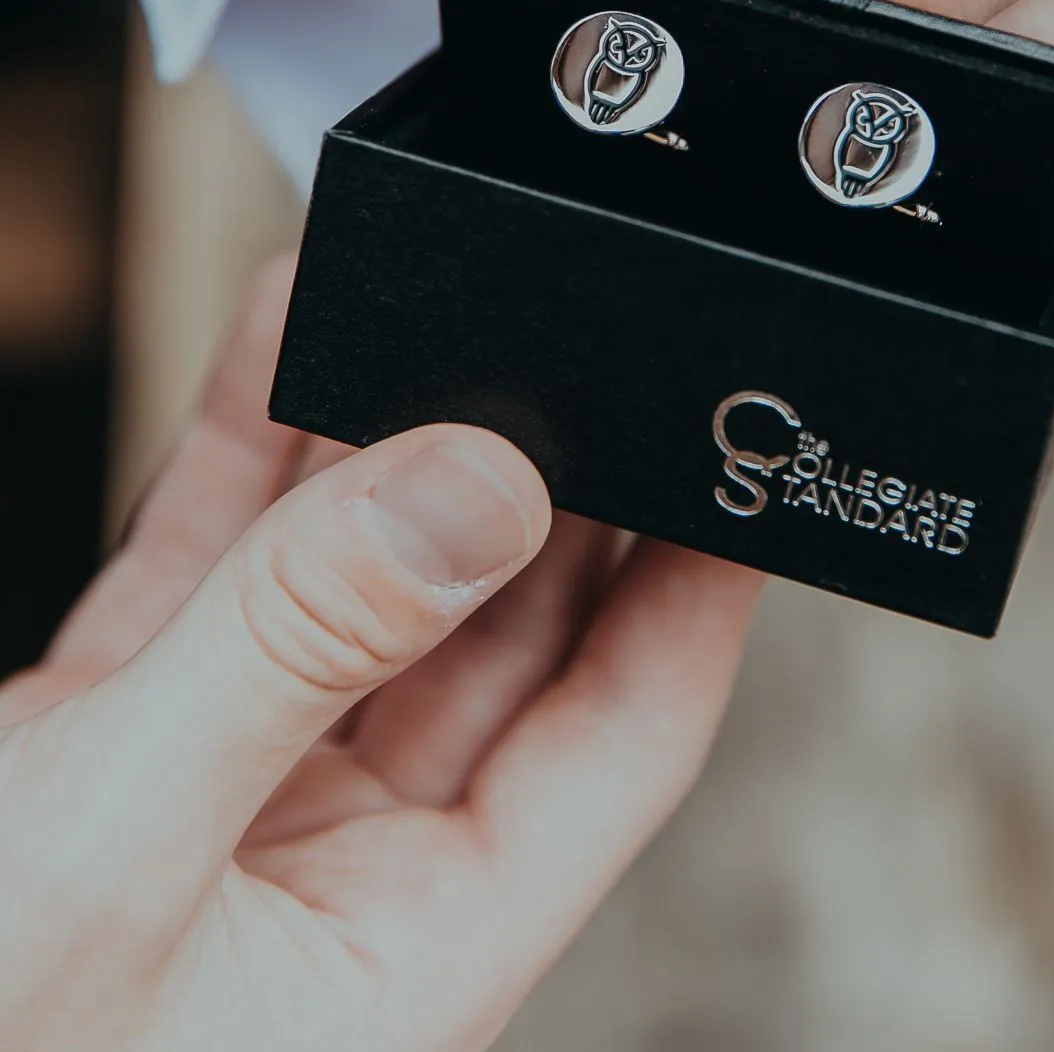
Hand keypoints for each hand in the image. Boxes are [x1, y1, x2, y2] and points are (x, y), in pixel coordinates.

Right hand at [0, 259, 759, 1051]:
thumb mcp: (127, 852)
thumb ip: (301, 652)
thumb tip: (476, 489)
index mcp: (412, 949)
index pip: (620, 740)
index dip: (692, 597)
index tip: (737, 466)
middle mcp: (344, 872)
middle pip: (503, 634)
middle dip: (547, 481)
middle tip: (591, 336)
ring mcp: (235, 795)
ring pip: (364, 580)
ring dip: (393, 434)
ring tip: (445, 294)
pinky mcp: (124, 739)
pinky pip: (225, 566)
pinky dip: (255, 448)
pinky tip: (289, 333)